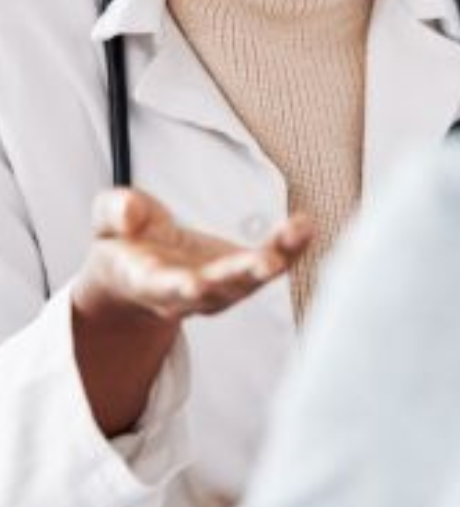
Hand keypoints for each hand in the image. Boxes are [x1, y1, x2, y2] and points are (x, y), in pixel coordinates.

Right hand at [73, 188, 312, 322]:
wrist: (138, 272)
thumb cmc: (125, 244)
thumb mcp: (106, 222)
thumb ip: (115, 212)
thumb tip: (130, 212)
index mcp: (148, 282)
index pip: (164, 288)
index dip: (179, 288)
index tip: (193, 284)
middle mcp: (188, 294)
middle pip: (218, 290)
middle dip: (242, 276)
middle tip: (268, 263)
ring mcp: (221, 288)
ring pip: (251, 281)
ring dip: (279, 258)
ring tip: (298, 233)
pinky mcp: (244, 274)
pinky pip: (273, 263)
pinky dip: (292, 248)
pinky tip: (306, 226)